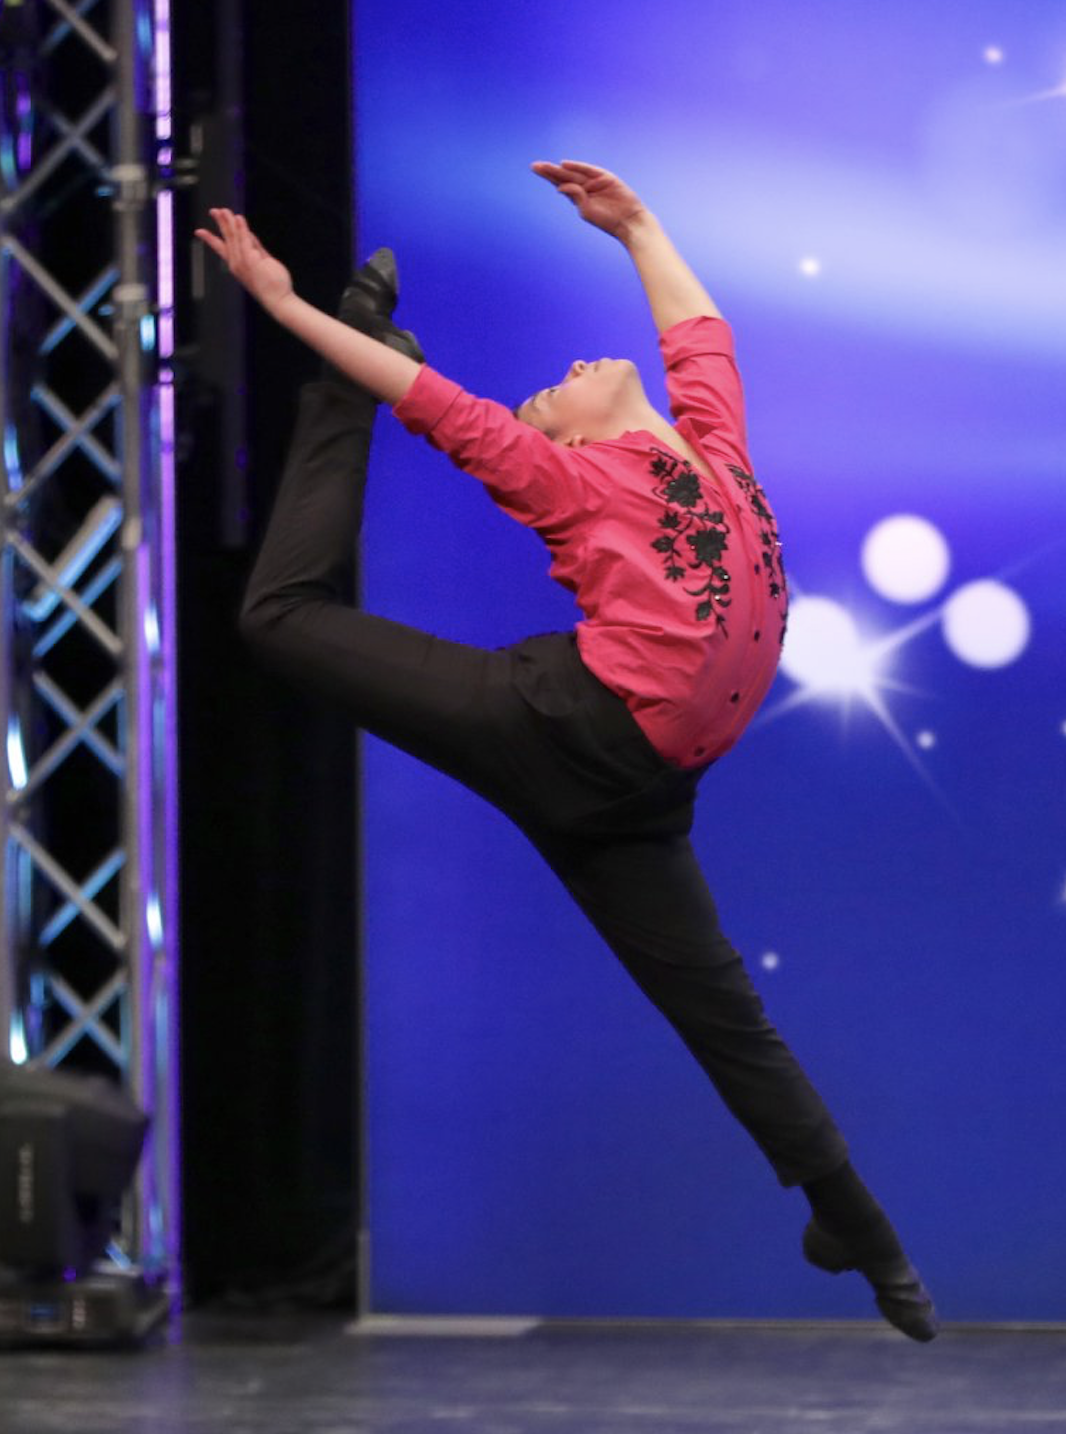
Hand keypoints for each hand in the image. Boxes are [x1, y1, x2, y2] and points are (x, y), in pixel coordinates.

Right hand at [194, 208, 293, 312]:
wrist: (278, 300)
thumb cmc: (273, 286)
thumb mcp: (263, 263)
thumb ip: (256, 248)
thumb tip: (249, 234)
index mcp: (237, 266)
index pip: (221, 249)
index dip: (210, 239)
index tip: (199, 232)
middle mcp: (236, 263)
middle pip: (226, 238)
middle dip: (220, 223)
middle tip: (214, 211)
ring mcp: (242, 261)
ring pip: (233, 236)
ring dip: (229, 221)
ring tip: (224, 210)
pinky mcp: (250, 259)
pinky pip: (244, 238)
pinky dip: (241, 227)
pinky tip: (238, 218)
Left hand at [531, 160, 647, 238]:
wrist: (628, 221)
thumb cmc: (607, 220)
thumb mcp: (587, 210)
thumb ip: (575, 197)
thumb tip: (560, 187)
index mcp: (578, 197)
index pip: (561, 184)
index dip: (549, 176)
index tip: (536, 168)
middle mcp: (585, 187)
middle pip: (564, 176)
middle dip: (550, 171)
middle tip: (535, 166)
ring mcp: (594, 181)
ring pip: (574, 173)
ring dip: (559, 169)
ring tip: (544, 166)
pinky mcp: (605, 177)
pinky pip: (589, 170)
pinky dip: (577, 167)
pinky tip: (564, 165)